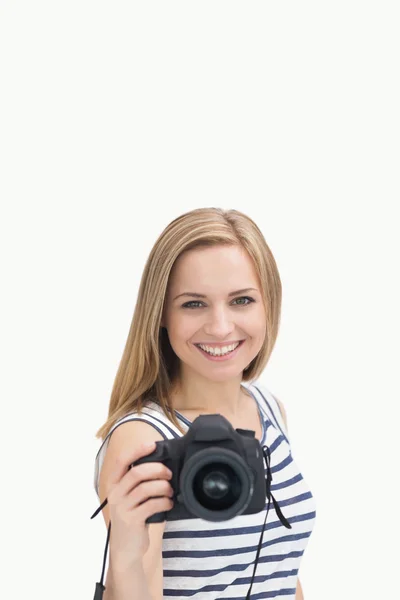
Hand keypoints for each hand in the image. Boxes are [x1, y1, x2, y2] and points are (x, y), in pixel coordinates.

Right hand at [106, 441, 173, 571]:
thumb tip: (161, 463)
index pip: (122, 460)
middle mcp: (115, 494)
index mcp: (114, 484)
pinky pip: (152, 504)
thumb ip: (138, 482)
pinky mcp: (132, 520)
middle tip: (169, 473)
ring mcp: (122, 508)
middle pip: (137, 472)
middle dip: (157, 469)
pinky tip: (168, 504)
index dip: (137, 450)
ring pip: (146, 488)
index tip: (152, 444)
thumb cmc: (132, 517)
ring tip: (170, 491)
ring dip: (163, 487)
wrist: (125, 549)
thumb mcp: (129, 497)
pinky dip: (164, 502)